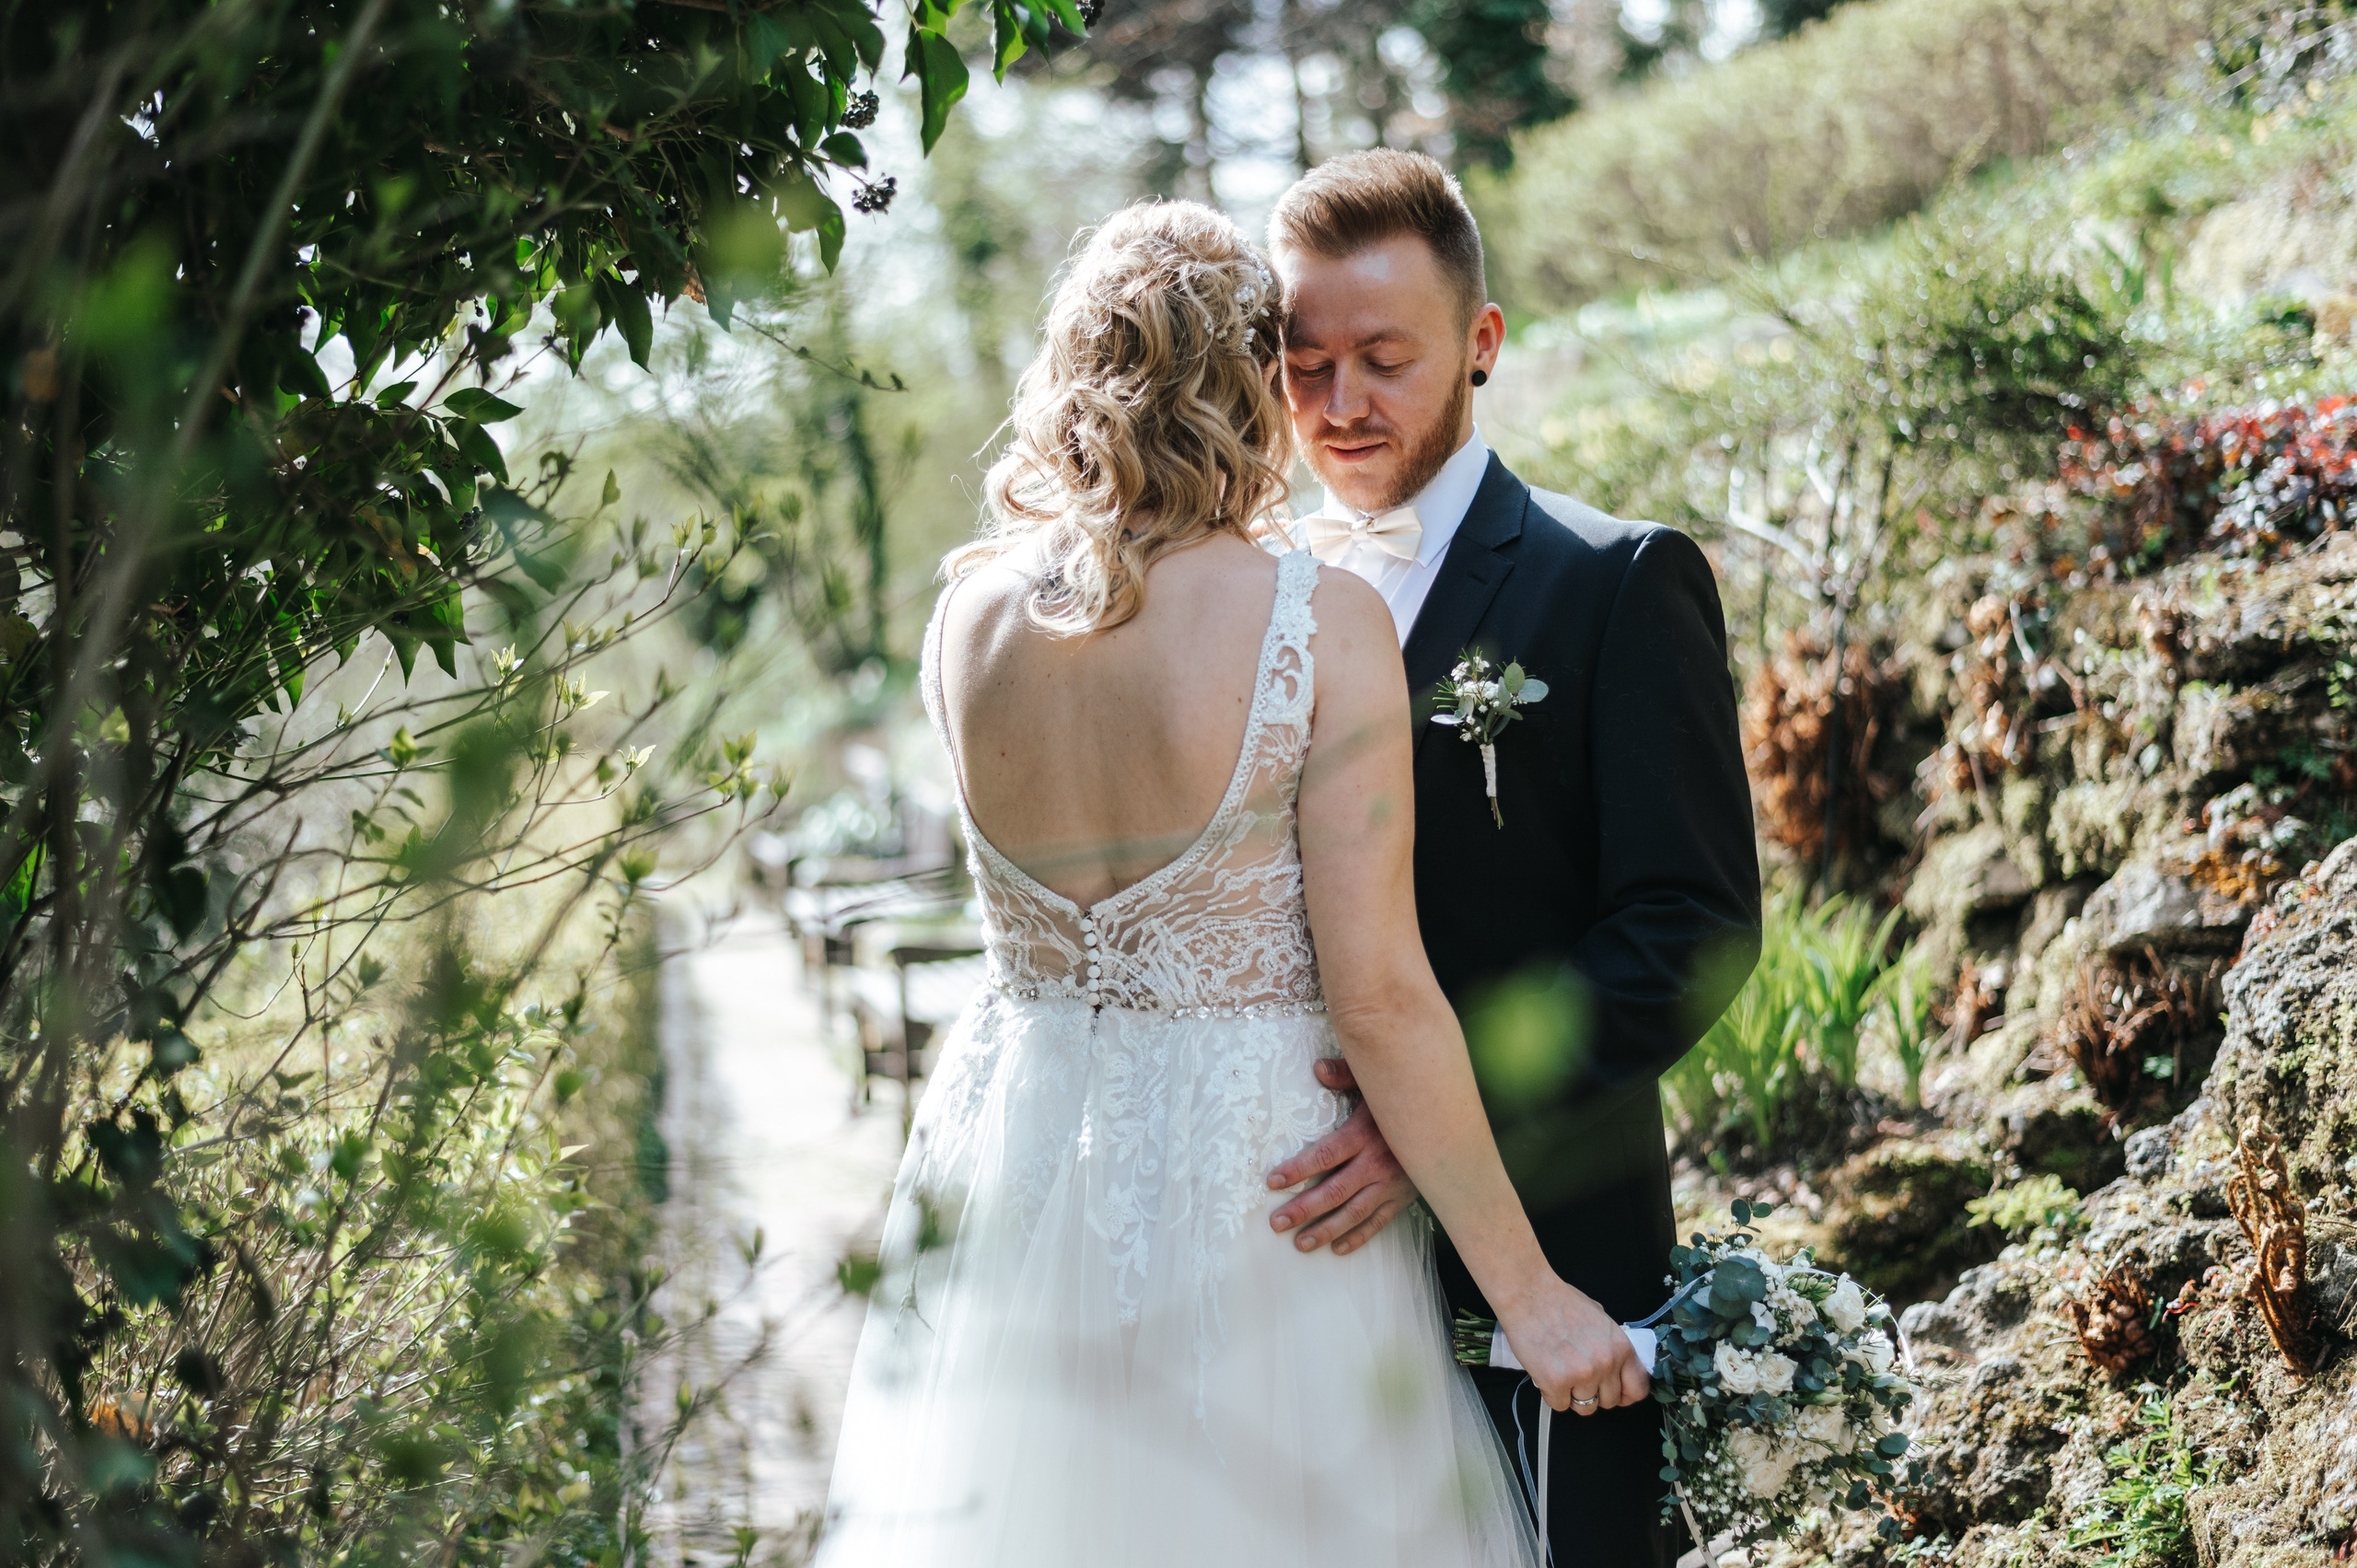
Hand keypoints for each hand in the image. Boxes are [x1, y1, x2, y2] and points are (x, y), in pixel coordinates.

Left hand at [1264, 1058, 1417, 1255]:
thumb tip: (1317, 1068)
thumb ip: (1346, 1075)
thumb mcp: (1376, 1081)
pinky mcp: (1403, 1198)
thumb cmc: (1404, 1098)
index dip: (1298, 1170)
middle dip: (1303, 1210)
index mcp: (1364, 1135)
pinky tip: (1337, 1248)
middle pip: (1334, 1192)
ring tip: (1300, 1244)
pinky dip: (1358, 1237)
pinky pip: (1378, 1223)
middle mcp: (1376, 1164)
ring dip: (1325, 1230)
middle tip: (1276, 1223)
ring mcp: (1391, 1185)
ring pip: (1353, 1214)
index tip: (1272, 1182)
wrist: (1449, 1122)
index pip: (1325, 1156)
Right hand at [1495, 1275, 1649, 1416]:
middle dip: (1594, 1393)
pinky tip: (1546, 1373)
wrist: (1528, 1294)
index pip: (1637, 1389)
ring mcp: (1582, 1375)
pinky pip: (1559, 1405)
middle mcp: (1606, 1364)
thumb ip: (1611, 1346)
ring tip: (1560, 1372)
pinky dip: (1552, 1394)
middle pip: (1609, 1402)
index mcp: (1621, 1347)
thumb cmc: (1560, 1301)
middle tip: (1578, 1375)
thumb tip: (1616, 1368)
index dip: (1625, 1395)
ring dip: (1573, 1395)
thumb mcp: (1600, 1319)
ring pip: (1585, 1407)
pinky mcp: (1556, 1383)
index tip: (1615, 1393)